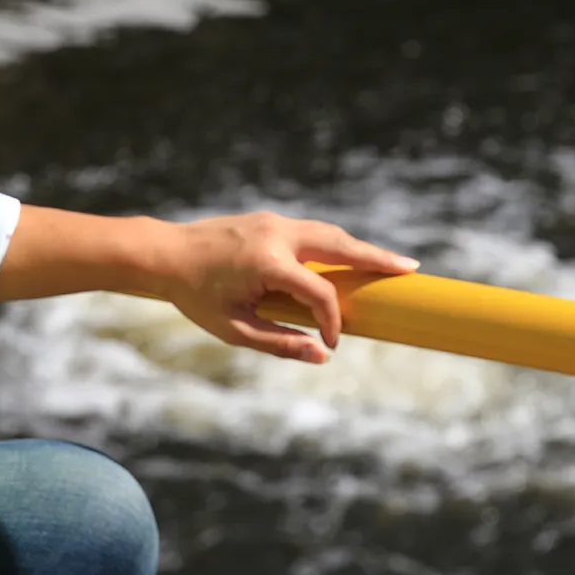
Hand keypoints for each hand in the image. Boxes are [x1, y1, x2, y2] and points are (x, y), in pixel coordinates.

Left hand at [159, 212, 417, 363]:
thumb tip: (322, 354)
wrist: (165, 254)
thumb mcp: (234, 329)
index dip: (333, 320)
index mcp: (268, 263)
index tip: (335, 341)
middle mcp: (277, 235)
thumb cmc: (196, 296)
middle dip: (375, 258)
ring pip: (328, 232)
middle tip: (409, 270)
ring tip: (388, 263)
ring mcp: (274, 221)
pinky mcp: (270, 220)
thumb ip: (279, 343)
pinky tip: (349, 256)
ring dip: (359, 247)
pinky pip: (312, 231)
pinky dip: (336, 243)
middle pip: (339, 244)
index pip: (319, 292)